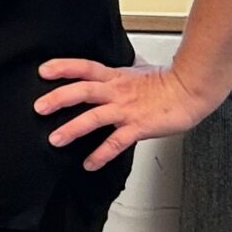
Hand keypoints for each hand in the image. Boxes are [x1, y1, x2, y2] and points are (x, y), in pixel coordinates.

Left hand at [33, 59, 218, 171]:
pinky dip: (101, 154)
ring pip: (94, 117)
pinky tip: (89, 164)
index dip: (63, 67)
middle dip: (59, 98)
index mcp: (116, 77)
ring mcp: (127, 110)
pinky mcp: (138, 127)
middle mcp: (117, 92)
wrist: (192, 91)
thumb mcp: (136, 72)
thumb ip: (117, 74)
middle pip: (83, 91)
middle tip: (38, 107)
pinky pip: (116, 142)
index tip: (43, 70)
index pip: (85, 67)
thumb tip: (102, 73)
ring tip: (55, 139)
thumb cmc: (168, 83)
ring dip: (72, 129)